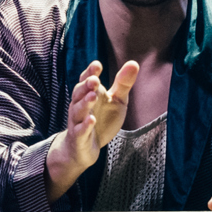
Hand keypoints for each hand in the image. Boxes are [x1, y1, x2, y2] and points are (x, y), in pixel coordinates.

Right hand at [46, 59, 139, 199]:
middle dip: (86, 85)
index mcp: (89, 94)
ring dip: (85, 103)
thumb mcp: (116, 100)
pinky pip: (80, 130)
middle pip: (79, 93)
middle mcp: (80, 106)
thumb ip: (123, 83)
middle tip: (95, 80)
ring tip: (93, 96)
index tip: (97, 65)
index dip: (90, 72)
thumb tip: (134, 63)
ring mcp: (78, 121)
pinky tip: (91, 120)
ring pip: (78, 110)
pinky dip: (85, 125)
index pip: (86, 80)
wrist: (84, 148)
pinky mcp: (79, 137)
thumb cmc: (102, 120)